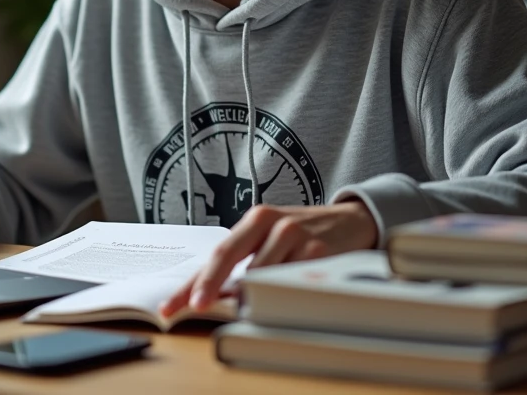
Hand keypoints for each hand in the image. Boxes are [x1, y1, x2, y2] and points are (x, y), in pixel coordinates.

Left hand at [159, 200, 377, 316]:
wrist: (351, 221)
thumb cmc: (302, 233)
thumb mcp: (270, 238)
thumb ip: (245, 262)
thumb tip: (214, 295)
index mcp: (256, 219)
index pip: (217, 253)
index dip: (195, 281)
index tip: (175, 305)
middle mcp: (272, 223)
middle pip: (230, 256)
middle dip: (209, 284)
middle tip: (196, 307)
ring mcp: (296, 236)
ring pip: (259, 274)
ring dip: (247, 295)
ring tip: (243, 307)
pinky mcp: (319, 251)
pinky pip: (289, 281)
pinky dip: (278, 295)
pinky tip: (278, 300)